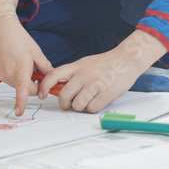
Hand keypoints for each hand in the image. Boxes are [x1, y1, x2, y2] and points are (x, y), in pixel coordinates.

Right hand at [0, 15, 50, 115]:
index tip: (20, 112)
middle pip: (23, 89)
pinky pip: (8, 80)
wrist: (0, 29)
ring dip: (22, 81)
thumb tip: (51, 79)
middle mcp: (9, 72)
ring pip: (15, 85)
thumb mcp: (36, 51)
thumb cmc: (18, 38)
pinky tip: (13, 63)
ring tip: (22, 64)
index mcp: (21, 66)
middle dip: (32, 86)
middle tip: (37, 75)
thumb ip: (45, 67)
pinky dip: (13, 76)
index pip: (23, 88)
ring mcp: (0, 73)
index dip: (21, 102)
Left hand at [38, 30, 165, 112]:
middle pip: (64, 96)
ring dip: (80, 107)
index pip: (53, 75)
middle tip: (70, 104)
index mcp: (76, 67)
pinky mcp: (106, 93)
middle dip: (65, 104)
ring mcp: (94, 84)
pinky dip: (93, 108)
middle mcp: (83, 75)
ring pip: (77, 105)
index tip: (42, 94)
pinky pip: (92, 108)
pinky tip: (98, 101)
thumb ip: (72, 74)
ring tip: (87, 101)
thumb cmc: (105, 64)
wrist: (126, 60)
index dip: (44, 86)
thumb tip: (57, 87)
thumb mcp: (84, 63)